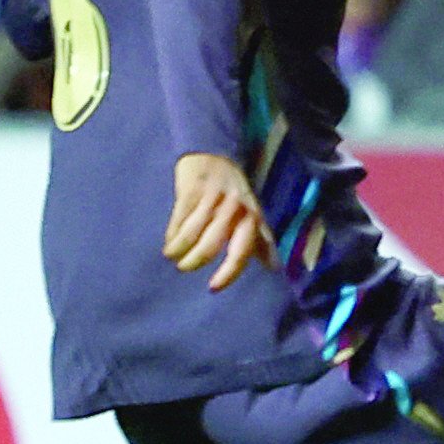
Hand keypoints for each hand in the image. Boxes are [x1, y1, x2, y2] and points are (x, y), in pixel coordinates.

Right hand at [163, 151, 272, 289]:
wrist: (214, 155)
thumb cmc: (235, 193)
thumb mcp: (253, 213)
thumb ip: (261, 240)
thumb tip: (274, 267)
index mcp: (251, 218)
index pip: (241, 251)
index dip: (228, 272)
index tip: (212, 288)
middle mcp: (233, 209)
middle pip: (210, 245)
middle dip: (194, 261)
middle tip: (185, 268)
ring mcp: (211, 199)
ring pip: (191, 234)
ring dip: (178, 250)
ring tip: (172, 256)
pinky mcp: (190, 190)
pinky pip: (178, 220)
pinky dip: (171, 235)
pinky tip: (169, 242)